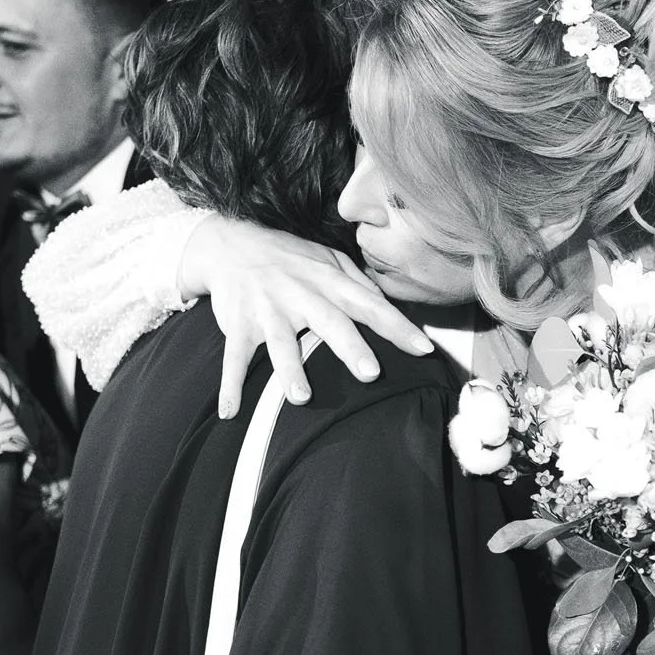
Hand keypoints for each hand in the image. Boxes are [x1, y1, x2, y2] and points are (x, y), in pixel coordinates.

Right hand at [178, 216, 433, 418]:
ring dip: (290, 370)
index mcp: (329, 281)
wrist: (231, 243)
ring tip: (301, 398)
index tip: (423, 348)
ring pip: (281, 342)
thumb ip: (359, 282)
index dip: (398, 326)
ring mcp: (268, 310)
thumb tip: (388, 305)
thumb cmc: (290, 258)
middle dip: (350, 347)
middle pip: (330, 321)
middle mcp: (301, 294)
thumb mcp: (328, 258)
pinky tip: (230, 410)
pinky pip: (234, 356)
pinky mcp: (239, 324)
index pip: (370, 304)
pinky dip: (230, 383)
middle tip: (371, 373)